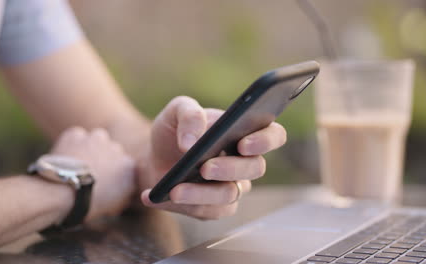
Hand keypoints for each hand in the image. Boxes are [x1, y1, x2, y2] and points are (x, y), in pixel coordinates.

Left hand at [51, 127, 135, 220]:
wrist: (62, 193)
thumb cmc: (89, 203)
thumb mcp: (116, 205)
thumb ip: (125, 192)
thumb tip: (125, 192)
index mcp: (129, 165)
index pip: (126, 167)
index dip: (115, 174)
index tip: (106, 182)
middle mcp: (117, 147)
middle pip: (112, 151)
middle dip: (104, 159)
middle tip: (90, 173)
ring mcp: (96, 138)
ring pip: (95, 140)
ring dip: (90, 148)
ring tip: (77, 165)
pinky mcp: (76, 134)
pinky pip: (75, 137)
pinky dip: (71, 145)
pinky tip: (65, 159)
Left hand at [137, 96, 286, 218]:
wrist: (152, 157)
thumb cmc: (173, 131)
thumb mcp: (176, 112)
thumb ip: (188, 115)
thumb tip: (192, 142)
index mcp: (244, 131)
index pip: (273, 134)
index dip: (266, 140)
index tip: (244, 143)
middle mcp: (243, 160)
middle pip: (256, 168)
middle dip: (231, 168)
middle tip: (205, 167)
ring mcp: (232, 185)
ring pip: (231, 195)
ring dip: (203, 193)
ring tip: (176, 188)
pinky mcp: (214, 207)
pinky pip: (210, 212)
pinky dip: (183, 204)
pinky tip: (162, 196)